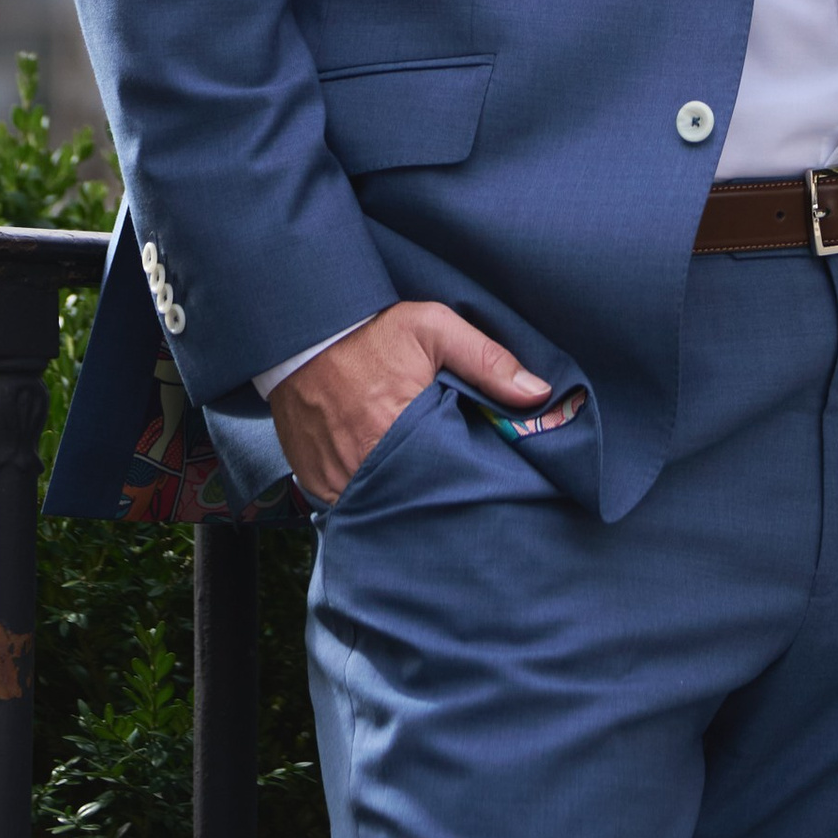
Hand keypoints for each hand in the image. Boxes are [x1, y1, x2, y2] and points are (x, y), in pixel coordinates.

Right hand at [270, 300, 546, 506]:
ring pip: (383, 509)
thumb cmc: (370, 332)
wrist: (298, 334)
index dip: (471, 482)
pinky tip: (384, 484)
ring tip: (421, 487)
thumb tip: (540, 394)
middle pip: (417, 502)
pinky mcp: (315, 484)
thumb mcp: (433, 328)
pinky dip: (368, 499)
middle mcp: (365, 466)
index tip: (487, 478)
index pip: (452, 478)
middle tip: (456, 486)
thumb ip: (487, 360)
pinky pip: (350, 506)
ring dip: (402, 501)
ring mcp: (336, 481)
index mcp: (400, 430)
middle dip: (439, 497)